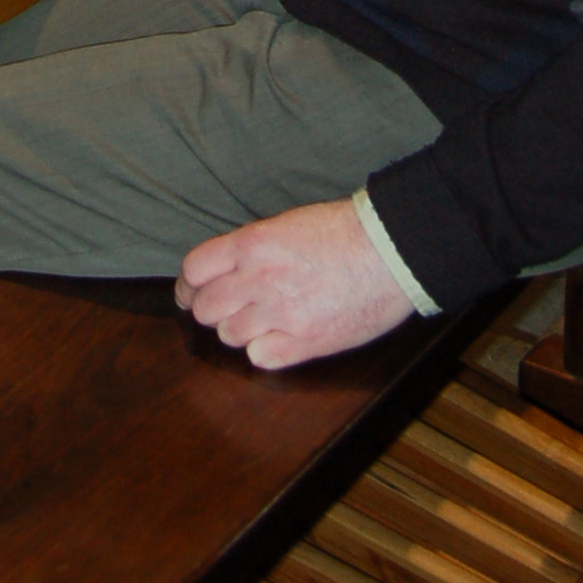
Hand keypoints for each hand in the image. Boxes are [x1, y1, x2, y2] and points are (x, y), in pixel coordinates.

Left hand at [175, 199, 412, 368]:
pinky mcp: (306, 343)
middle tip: (224, 306)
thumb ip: (252, 249)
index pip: (194, 269)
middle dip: (209, 307)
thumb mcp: (287, 224)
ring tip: (261, 318)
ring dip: (239, 329)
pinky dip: (264, 350)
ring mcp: (282, 315)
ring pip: (229, 335)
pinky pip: (260, 357)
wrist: (392, 251)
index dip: (189, 283)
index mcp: (254, 244)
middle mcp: (260, 280)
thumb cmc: (345, 231)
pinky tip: (280, 336)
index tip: (191, 290)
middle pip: (205, 307)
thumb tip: (226, 270)